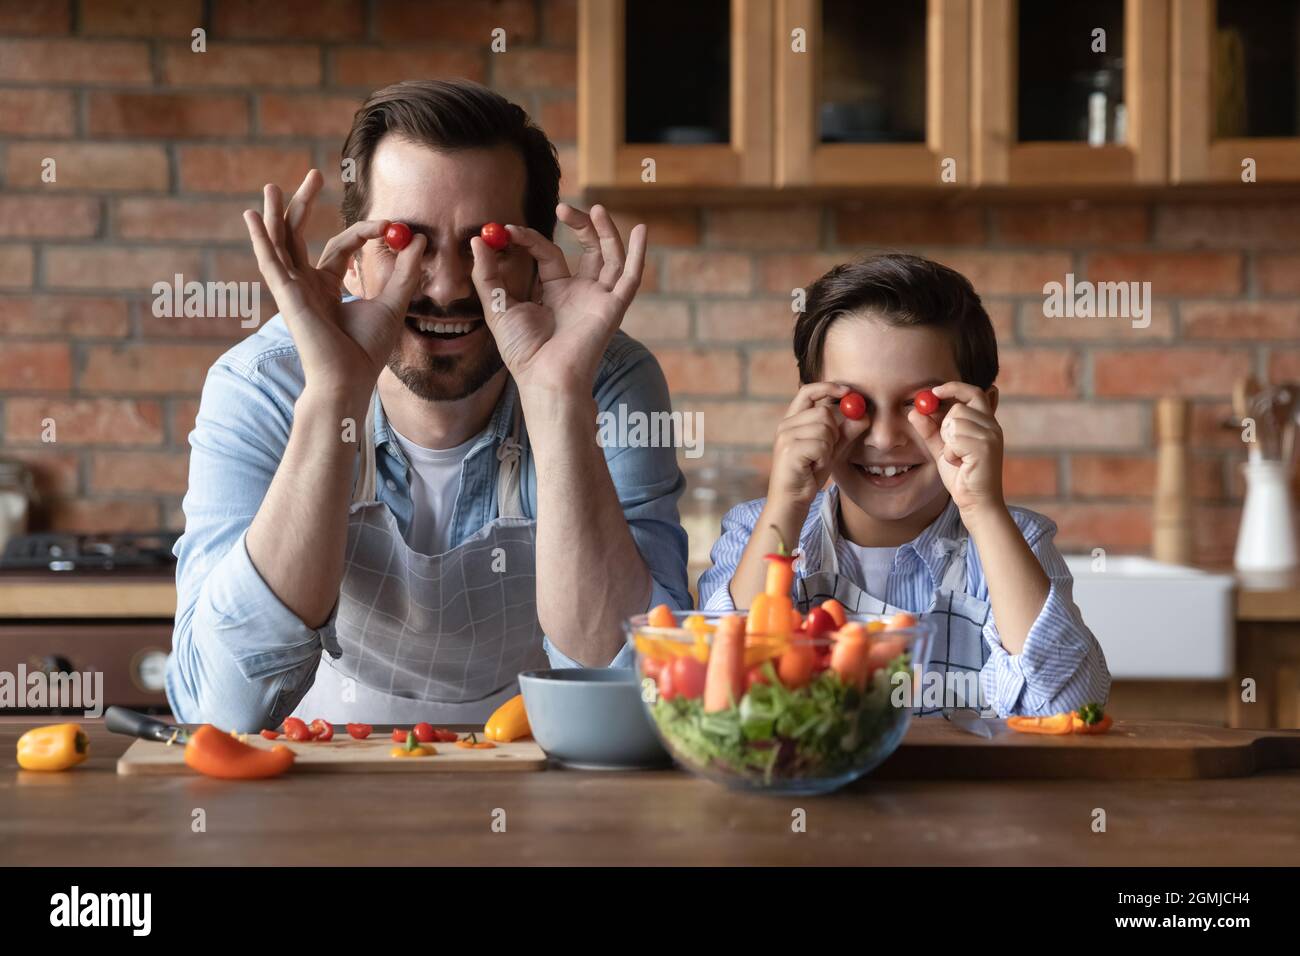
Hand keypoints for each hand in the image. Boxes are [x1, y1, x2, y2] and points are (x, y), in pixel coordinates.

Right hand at [242, 170, 426, 403]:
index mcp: (326, 287)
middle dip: (305, 204)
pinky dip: (260, 238)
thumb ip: (405, 272)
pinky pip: (270, 261)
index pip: (341, 245)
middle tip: (314, 174)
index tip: (389, 224)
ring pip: (280, 243)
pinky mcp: (286, 295)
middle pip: (301, 235)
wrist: (350, 379)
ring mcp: (293, 289)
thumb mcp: (392, 303)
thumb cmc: (366, 351)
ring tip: (270, 185)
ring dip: (275, 213)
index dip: (363, 231)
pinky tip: (252, 216)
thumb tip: (419, 239)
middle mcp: (306, 284)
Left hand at [468, 203, 644, 397]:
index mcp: (555, 293)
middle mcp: (580, 293)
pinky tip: (641, 230)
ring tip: (596, 209)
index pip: (549, 253)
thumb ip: (488, 274)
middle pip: (587, 249)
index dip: (530, 239)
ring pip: (610, 257)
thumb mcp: (498, 306)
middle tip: (562, 209)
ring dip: (606, 232)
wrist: (544, 377)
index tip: (507, 230)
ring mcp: (599, 299)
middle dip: (578, 226)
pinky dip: (638, 254)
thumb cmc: (522, 351)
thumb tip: (478, 240)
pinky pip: (631, 277)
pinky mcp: (613, 307)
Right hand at [768, 382, 851, 511]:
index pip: (807, 391)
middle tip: (827, 449)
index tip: (847, 391)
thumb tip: (863, 415)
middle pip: (823, 413)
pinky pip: (821, 445)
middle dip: (834, 432)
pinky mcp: (790, 450)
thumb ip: (846, 432)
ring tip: (817, 460)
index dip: (828, 387)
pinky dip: (823, 458)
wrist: (792, 499)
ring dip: (829, 448)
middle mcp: (785, 425)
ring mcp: (785, 437)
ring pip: (824, 429)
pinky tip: (813, 467)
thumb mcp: (831, 450)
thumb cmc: (809, 474)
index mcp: (792, 420)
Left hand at [908, 382, 1004, 517]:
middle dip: (945, 425)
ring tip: (957, 458)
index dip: (953, 388)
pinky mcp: (985, 448)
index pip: (974, 393)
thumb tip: (913, 411)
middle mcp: (992, 426)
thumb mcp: (941, 449)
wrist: (976, 502)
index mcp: (986, 423)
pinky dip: (950, 453)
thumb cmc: (961, 476)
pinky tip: (959, 464)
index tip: (934, 392)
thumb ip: (929, 430)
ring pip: (954, 423)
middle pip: (959, 407)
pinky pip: (954, 440)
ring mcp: (991, 436)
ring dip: (947, 442)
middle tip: (948, 444)